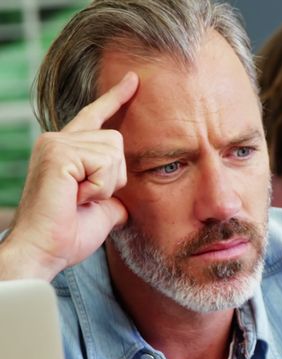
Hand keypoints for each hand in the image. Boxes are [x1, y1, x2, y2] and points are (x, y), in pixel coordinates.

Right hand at [0, 72, 137, 280]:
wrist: (45, 251)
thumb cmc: (67, 235)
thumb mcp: (102, 210)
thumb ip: (113, 194)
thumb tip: (126, 202)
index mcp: (66, 150)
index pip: (95, 117)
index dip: (115, 98)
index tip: (132, 80)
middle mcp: (57, 140)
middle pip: (117, 141)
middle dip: (114, 177)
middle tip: (86, 198)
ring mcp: (55, 144)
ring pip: (114, 152)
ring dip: (106, 184)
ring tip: (79, 198)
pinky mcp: (58, 152)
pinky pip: (105, 162)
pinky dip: (99, 186)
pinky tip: (77, 196)